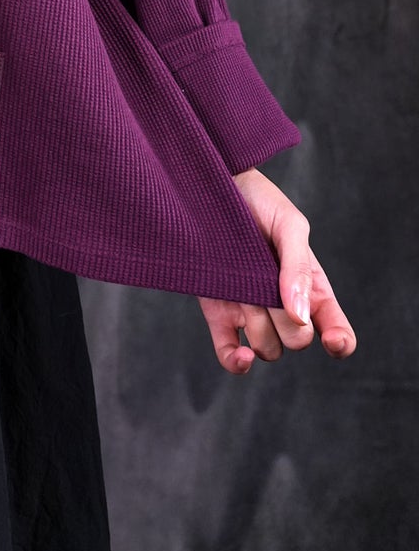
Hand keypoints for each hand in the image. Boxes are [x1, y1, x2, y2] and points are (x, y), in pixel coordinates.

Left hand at [196, 167, 356, 371]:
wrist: (210, 187)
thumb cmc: (258, 200)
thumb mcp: (290, 224)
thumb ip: (299, 267)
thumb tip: (301, 316)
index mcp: (310, 287)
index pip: (335, 329)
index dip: (339, 341)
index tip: (332, 340)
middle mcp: (283, 306)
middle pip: (297, 340)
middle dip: (287, 320)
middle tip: (269, 281)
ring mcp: (251, 311)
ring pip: (268, 348)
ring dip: (258, 324)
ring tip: (244, 285)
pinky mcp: (220, 314)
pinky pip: (231, 355)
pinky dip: (237, 362)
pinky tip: (242, 355)